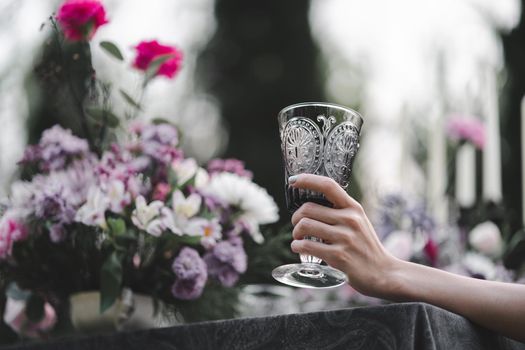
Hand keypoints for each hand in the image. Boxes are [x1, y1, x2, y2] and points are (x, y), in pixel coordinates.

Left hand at [289, 173, 399, 297]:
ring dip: (296, 233)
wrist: (382, 273)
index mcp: (353, 208)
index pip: (328, 186)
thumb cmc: (366, 247)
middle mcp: (349, 220)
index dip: (308, 180)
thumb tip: (310, 207)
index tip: (293, 181)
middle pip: (308, 208)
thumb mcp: (359, 222)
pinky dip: (297, 246)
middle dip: (295, 218)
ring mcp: (344, 238)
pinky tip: (299, 248)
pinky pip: (306, 246)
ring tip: (298, 239)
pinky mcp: (338, 256)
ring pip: (305, 225)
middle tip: (297, 226)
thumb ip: (340, 212)